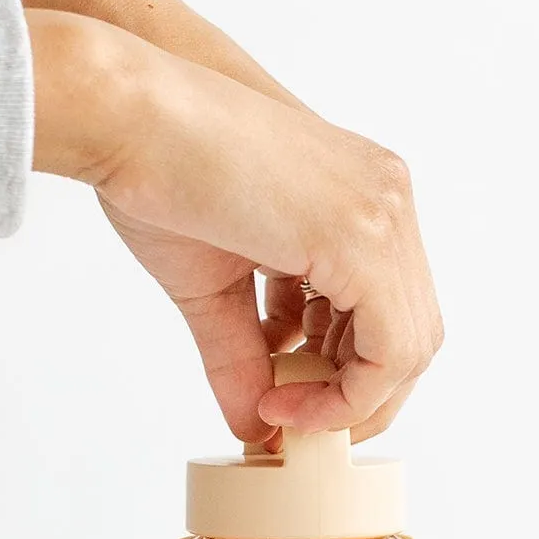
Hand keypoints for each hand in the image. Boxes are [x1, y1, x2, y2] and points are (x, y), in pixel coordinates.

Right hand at [4, 0, 440, 443]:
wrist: (126, 109)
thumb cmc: (156, 170)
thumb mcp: (212, 285)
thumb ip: (245, 354)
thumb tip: (255, 429)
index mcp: (362, 196)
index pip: (389, 309)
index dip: (347, 374)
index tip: (286, 404)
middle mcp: (386, 198)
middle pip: (411, 334)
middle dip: (355, 397)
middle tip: (293, 424)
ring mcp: (382, 211)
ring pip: (410, 348)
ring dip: (348, 403)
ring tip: (278, 412)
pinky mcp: (362, 235)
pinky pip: (391, 352)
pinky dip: (347, 397)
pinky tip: (283, 403)